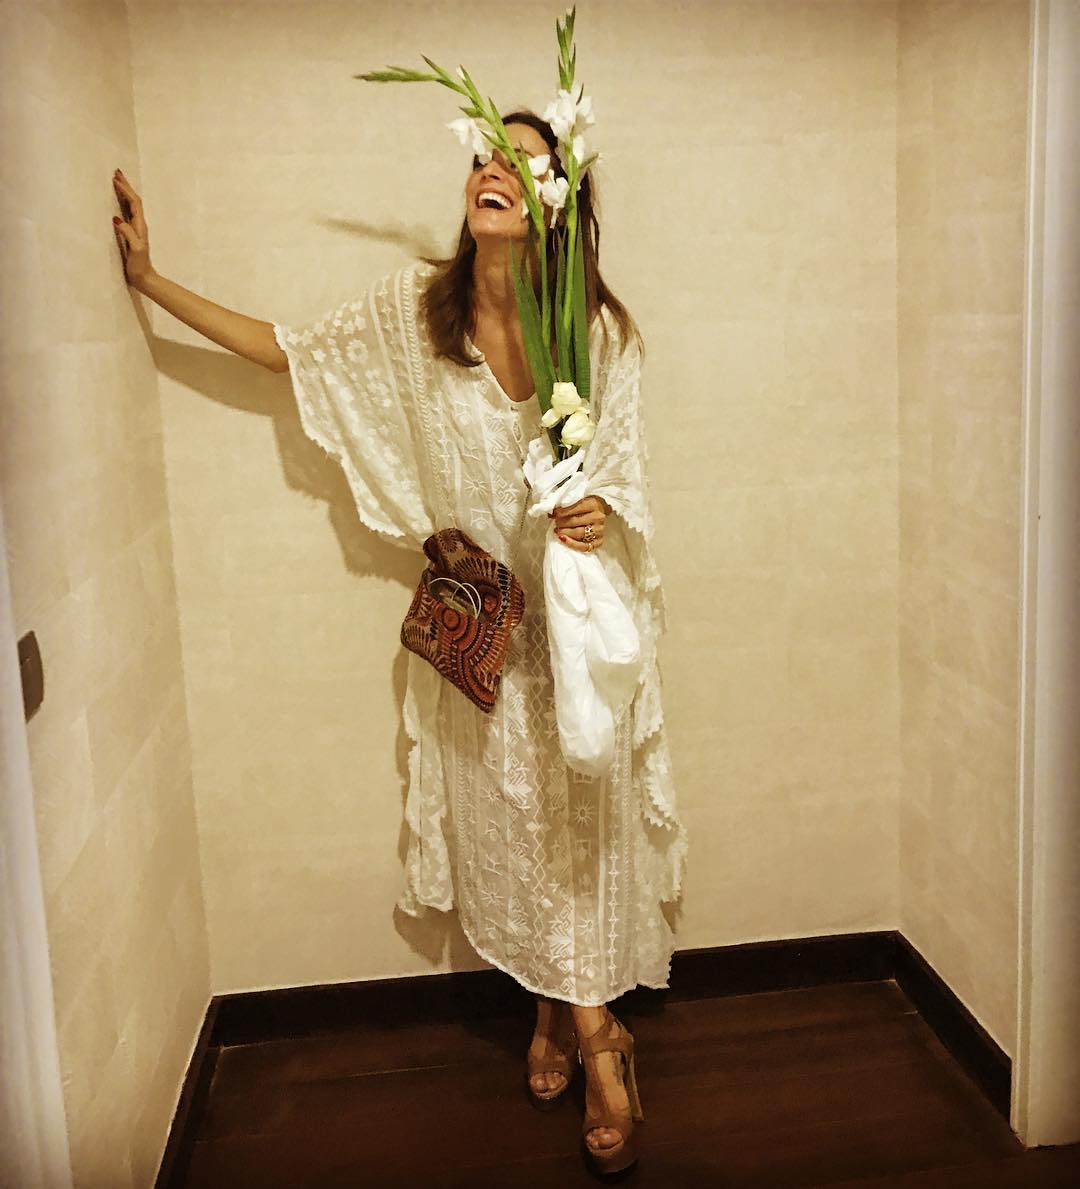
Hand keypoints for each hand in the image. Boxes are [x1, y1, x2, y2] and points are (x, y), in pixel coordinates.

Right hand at [111, 168, 153, 289]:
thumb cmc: (139, 265)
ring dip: (124, 193)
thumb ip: (128, 234)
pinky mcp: (131, 235)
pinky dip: (122, 203)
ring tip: (116, 182)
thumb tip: (116, 218)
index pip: (134, 203)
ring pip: (131, 206)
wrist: (144, 278)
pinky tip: (117, 202)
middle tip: (116, 173)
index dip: (126, 190)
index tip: (116, 179)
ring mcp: (135, 230)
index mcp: (140, 226)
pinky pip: (127, 213)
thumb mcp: (135, 249)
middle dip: (126, 186)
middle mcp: (139, 225)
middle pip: (134, 201)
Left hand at [552, 495, 609, 552]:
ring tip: (557, 530)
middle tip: (555, 522)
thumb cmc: (587, 506)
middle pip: (574, 521)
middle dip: (561, 522)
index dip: (561, 511)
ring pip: (578, 533)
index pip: (574, 508)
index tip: (554, 513)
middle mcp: (598, 517)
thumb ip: (566, 504)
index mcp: (593, 504)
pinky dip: (571, 543)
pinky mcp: (598, 541)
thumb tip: (550, 514)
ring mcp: (599, 530)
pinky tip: (562, 539)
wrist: (601, 513)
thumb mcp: (579, 500)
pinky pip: (584, 546)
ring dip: (564, 532)